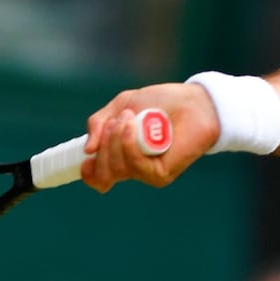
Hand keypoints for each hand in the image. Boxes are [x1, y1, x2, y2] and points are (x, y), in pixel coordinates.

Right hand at [81, 82, 218, 192]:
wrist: (193, 102)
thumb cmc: (161, 103)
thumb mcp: (122, 105)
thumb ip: (99, 123)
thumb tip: (88, 149)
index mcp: (123, 156)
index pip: (100, 178)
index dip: (89, 172)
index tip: (86, 156)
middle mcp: (134, 168)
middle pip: (104, 173)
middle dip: (102, 146)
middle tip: (114, 122)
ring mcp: (147, 173)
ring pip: (117, 168)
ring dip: (116, 140)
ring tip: (129, 117)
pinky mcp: (161, 174)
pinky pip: (135, 165)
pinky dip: (129, 144)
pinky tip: (133, 125)